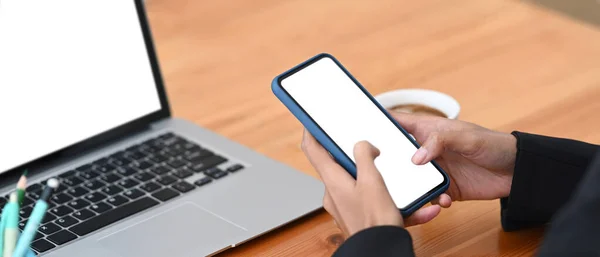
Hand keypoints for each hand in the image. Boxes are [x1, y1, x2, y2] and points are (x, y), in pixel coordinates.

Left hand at [302, 131, 441, 236]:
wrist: (380, 253)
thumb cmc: (374, 223)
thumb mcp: (372, 181)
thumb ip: (365, 156)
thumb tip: (362, 145)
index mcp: (333, 180)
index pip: (313, 148)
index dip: (312, 131)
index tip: (313, 120)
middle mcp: (334, 193)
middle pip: (337, 164)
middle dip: (353, 154)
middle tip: (365, 143)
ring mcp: (345, 206)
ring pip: (358, 183)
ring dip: (377, 178)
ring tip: (395, 178)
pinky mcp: (358, 217)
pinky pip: (373, 201)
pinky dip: (390, 200)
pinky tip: (416, 208)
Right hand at [392, 112, 516, 205]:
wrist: (518, 171)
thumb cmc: (493, 144)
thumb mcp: (465, 137)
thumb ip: (439, 142)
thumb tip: (416, 158)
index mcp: (428, 130)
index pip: (399, 123)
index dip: (380, 123)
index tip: (363, 129)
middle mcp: (427, 150)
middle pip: (398, 155)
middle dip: (390, 163)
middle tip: (383, 171)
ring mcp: (435, 170)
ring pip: (412, 179)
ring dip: (413, 186)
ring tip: (419, 190)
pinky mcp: (446, 189)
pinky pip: (431, 196)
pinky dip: (434, 200)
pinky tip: (445, 200)